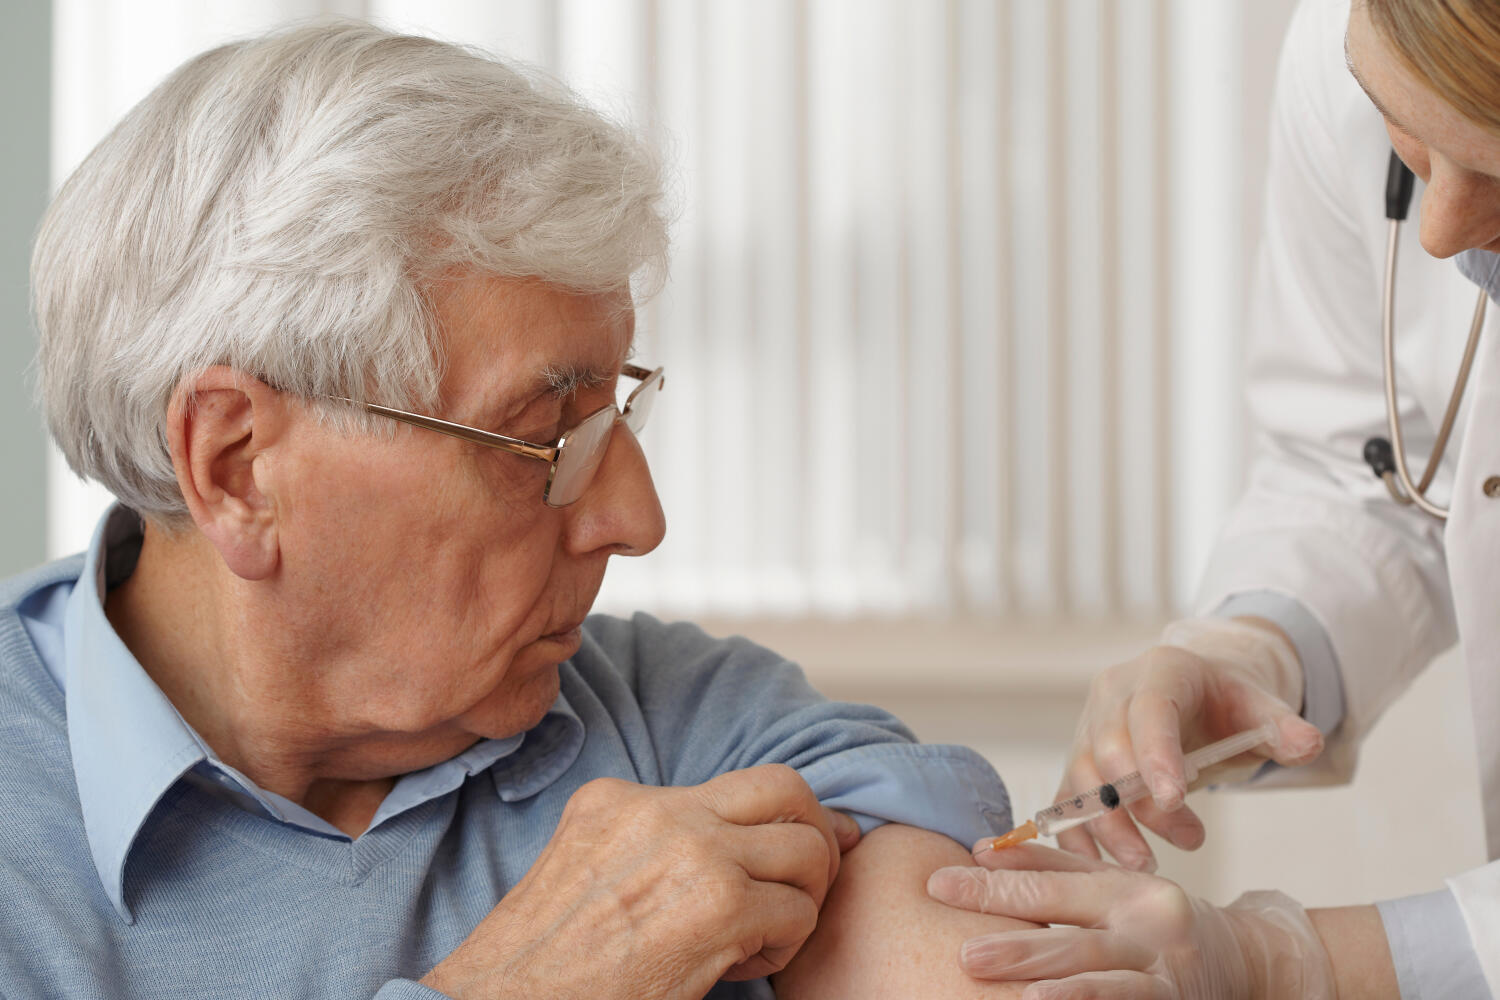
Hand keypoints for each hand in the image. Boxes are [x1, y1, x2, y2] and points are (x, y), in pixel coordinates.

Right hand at [422, 763, 859, 999]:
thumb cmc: (541, 964)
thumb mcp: (584, 870)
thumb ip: (651, 846)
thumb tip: (737, 846)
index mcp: (620, 798)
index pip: (734, 783)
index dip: (773, 822)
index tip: (791, 853)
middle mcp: (658, 809)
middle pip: (787, 787)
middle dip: (815, 834)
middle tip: (805, 885)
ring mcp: (692, 850)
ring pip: (807, 848)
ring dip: (801, 898)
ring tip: (759, 938)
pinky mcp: (718, 905)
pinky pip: (797, 912)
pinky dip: (783, 947)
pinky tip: (735, 968)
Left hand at [925, 841, 1334, 999]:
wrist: (1244, 960)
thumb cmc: (1155, 919)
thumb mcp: (1111, 885)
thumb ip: (1048, 869)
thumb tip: (981, 850)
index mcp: (1126, 888)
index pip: (1049, 887)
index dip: (993, 887)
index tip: (939, 885)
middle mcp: (1150, 929)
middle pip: (1075, 938)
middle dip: (1019, 946)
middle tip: (966, 953)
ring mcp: (1166, 977)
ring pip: (1106, 984)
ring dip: (1062, 992)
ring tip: (1020, 998)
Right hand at [1056, 617, 1323, 869]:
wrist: (1192, 697)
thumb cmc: (1223, 705)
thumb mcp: (1257, 707)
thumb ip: (1282, 725)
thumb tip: (1309, 743)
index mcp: (1159, 672)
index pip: (1150, 711)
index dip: (1156, 754)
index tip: (1174, 799)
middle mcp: (1112, 696)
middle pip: (1111, 750)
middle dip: (1143, 803)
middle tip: (1191, 839)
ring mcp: (1088, 730)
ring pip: (1083, 780)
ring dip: (1110, 827)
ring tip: (1146, 863)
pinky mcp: (1079, 764)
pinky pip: (1065, 802)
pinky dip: (1075, 837)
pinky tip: (1096, 870)